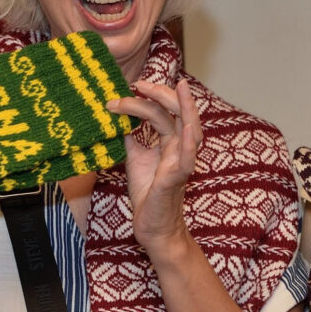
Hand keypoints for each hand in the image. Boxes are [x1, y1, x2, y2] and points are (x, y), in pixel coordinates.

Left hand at [105, 78, 201, 250]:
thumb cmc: (148, 195)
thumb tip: (120, 117)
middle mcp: (180, 149)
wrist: (153, 228)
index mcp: (171, 142)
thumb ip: (133, 138)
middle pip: (179, 113)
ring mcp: (181, 163)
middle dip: (162, 94)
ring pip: (190, 129)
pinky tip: (188, 128)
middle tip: (139, 83)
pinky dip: (190, 143)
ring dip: (184, 107)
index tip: (128, 89)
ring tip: (178, 87)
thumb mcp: (136, 159)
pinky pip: (188, 159)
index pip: (164, 111)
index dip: (149, 97)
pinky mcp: (177, 180)